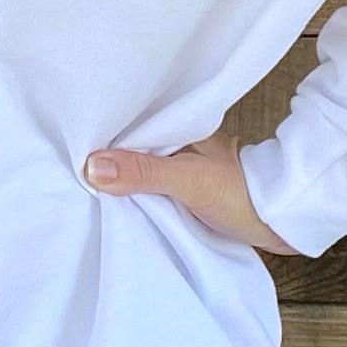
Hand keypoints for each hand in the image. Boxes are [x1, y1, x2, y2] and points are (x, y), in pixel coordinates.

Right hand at [82, 128, 302, 256]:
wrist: (279, 221)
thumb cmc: (240, 194)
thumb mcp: (188, 181)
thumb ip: (144, 171)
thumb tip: (91, 167)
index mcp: (179, 127)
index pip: (129, 125)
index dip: (100, 135)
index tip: (69, 145)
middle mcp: (179, 142)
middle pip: (131, 146)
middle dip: (105, 156)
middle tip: (67, 165)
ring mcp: (182, 165)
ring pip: (140, 166)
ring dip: (120, 176)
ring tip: (84, 184)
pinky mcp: (186, 188)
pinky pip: (151, 185)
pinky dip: (135, 192)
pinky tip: (118, 198)